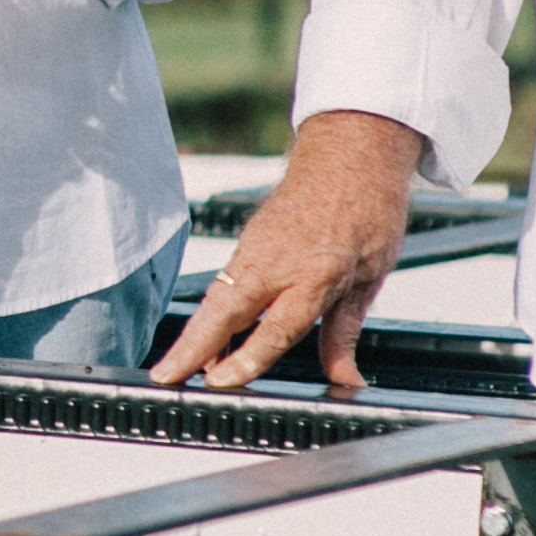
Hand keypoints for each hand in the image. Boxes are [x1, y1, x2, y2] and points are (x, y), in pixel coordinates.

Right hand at [146, 110, 422, 393]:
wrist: (352, 153)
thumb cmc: (368, 210)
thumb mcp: (370, 278)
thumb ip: (345, 333)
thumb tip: (346, 379)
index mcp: (318, 273)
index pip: (276, 326)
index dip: (246, 358)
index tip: (220, 382)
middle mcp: (279, 261)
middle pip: (225, 310)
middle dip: (192, 346)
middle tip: (165, 375)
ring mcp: (256, 247)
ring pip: (217, 298)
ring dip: (194, 334)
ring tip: (175, 368)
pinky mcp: (247, 240)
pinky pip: (223, 284)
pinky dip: (210, 314)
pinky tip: (207, 340)